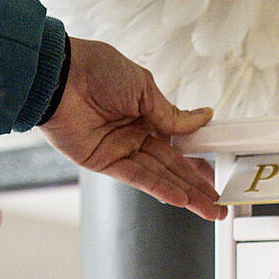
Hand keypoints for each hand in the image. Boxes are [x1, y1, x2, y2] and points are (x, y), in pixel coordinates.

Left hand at [39, 38, 226, 220]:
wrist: (59, 76)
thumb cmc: (95, 69)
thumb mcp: (145, 87)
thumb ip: (172, 114)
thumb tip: (202, 118)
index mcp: (146, 112)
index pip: (179, 143)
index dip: (198, 159)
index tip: (216, 172)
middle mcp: (134, 133)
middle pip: (172, 165)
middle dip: (197, 185)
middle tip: (219, 203)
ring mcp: (120, 149)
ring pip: (160, 176)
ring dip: (185, 194)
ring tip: (209, 208)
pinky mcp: (104, 162)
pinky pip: (137, 178)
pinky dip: (159, 188)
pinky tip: (180, 199)